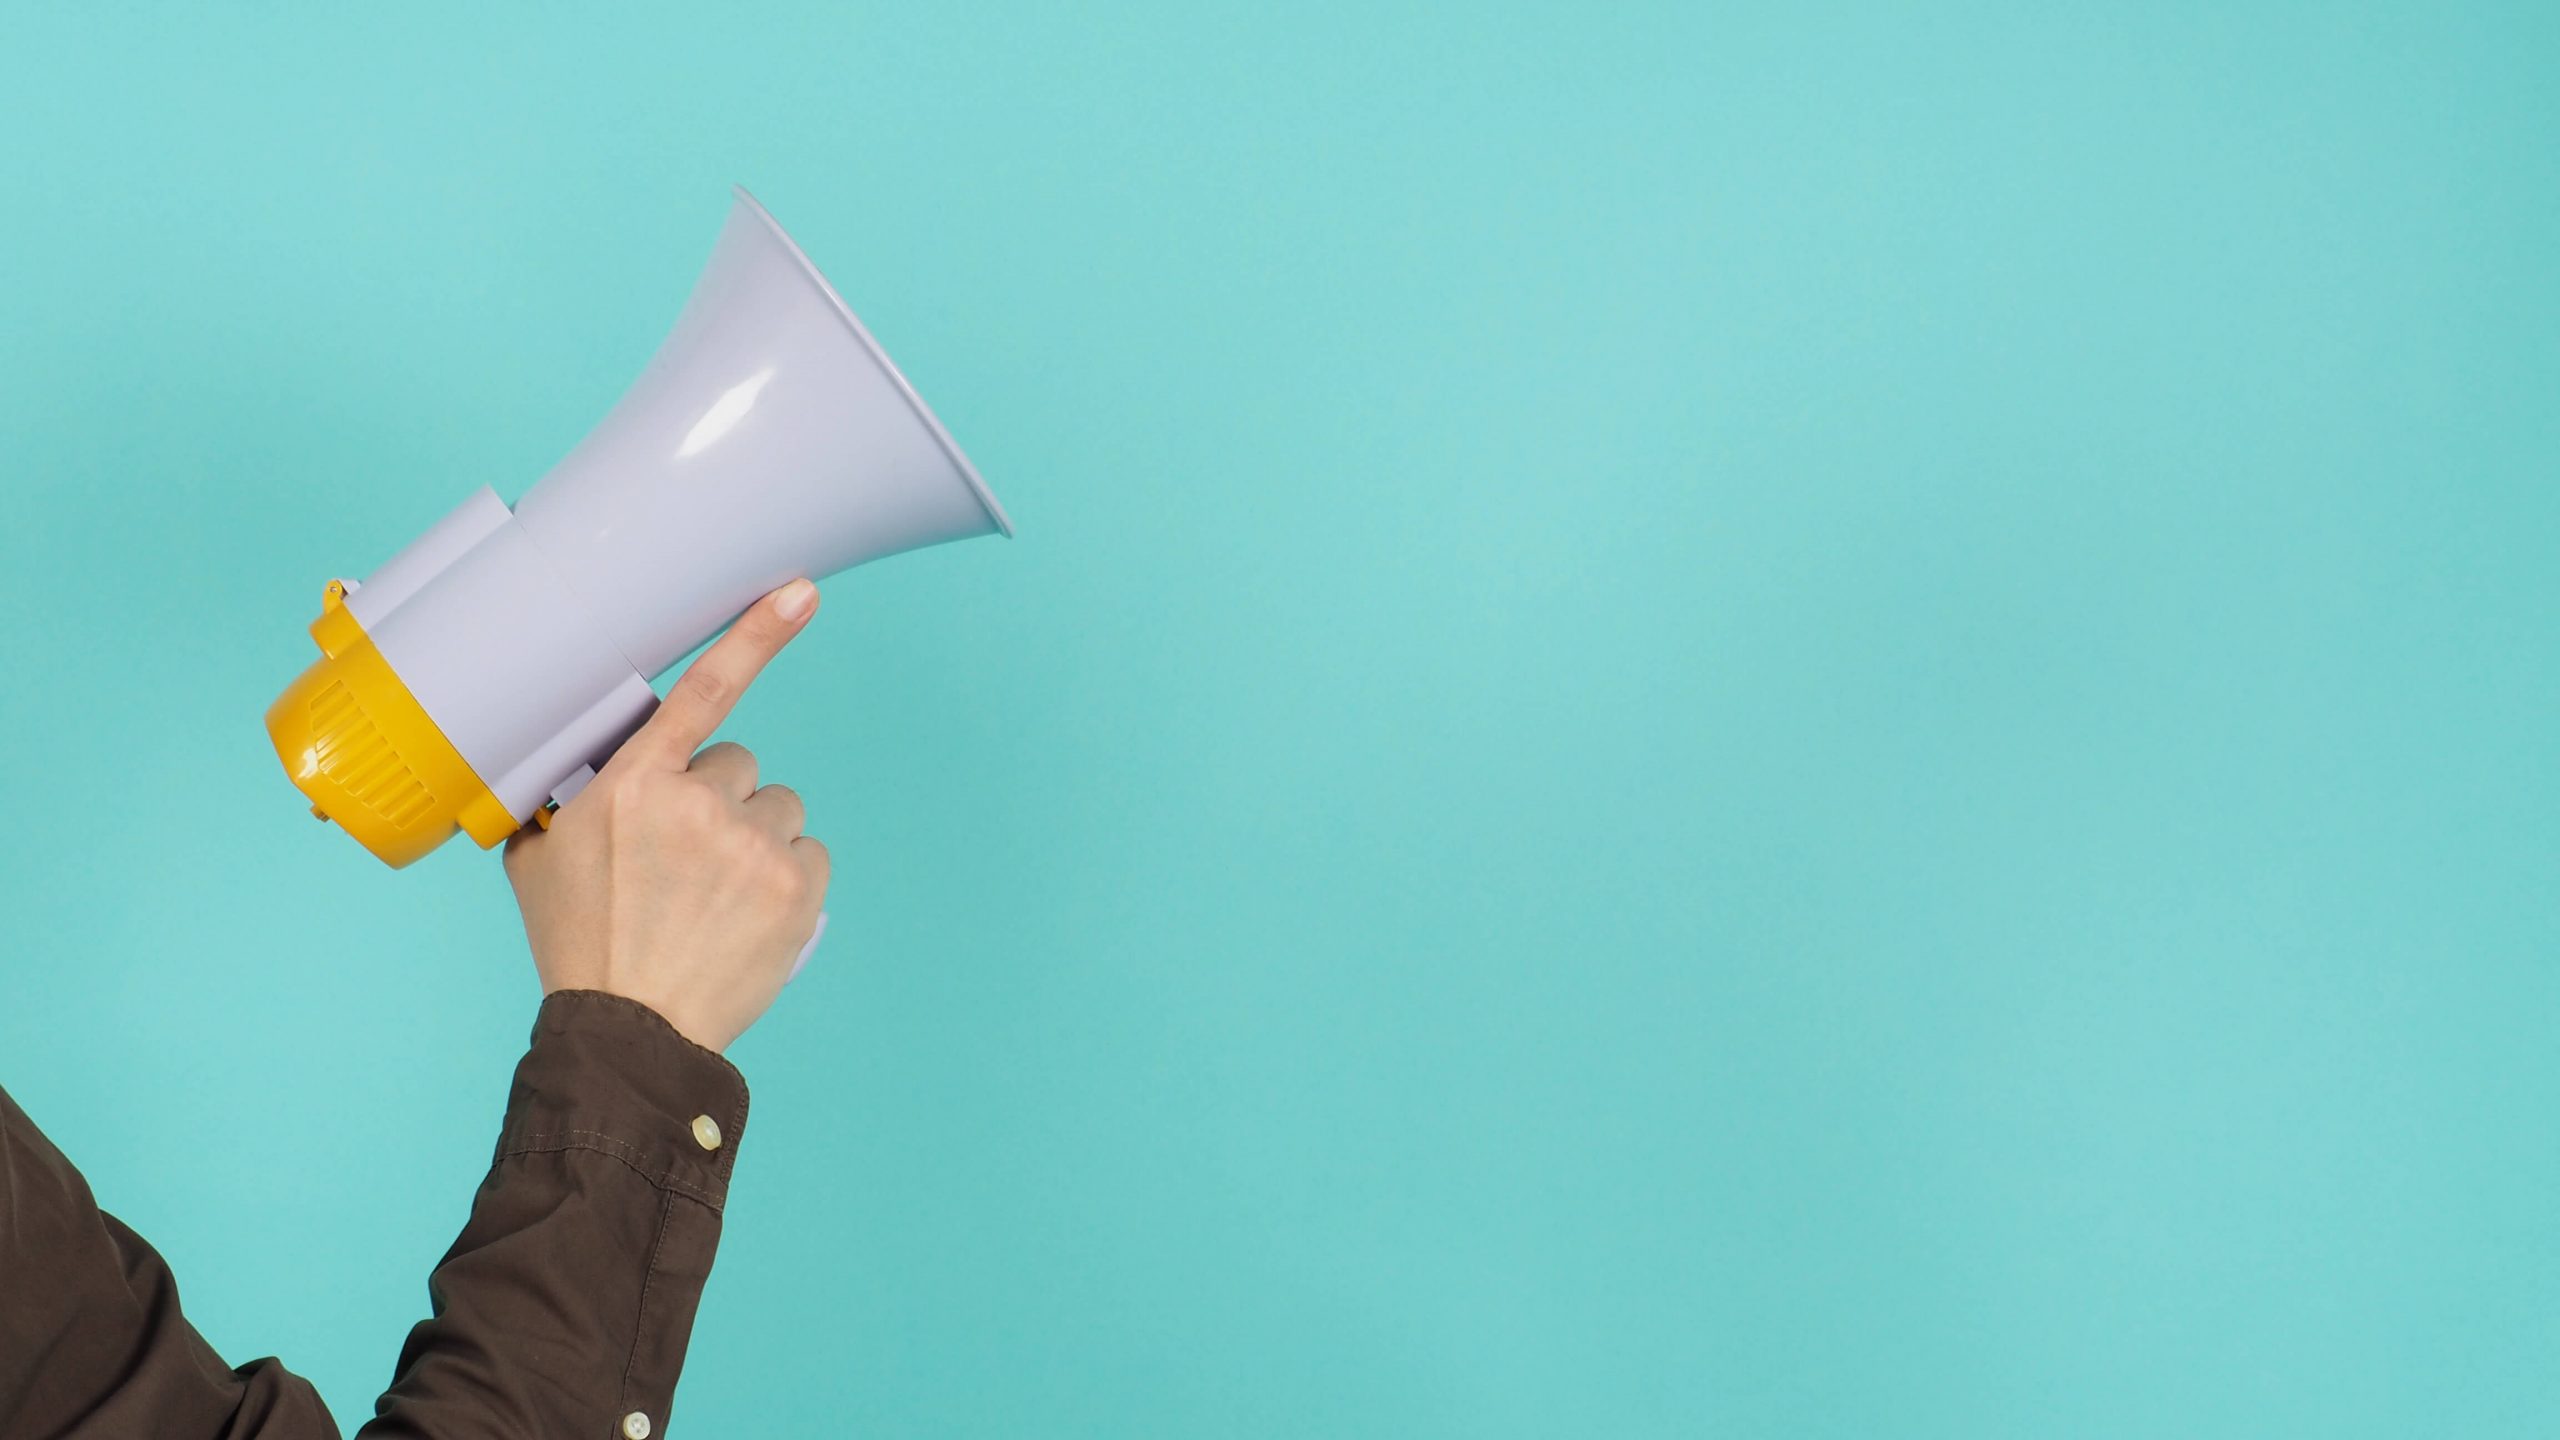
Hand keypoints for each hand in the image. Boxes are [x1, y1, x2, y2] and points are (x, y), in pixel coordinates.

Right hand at [502, 579, 830, 1051]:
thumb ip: (557, 798)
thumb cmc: (579, 944)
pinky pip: (809, 852)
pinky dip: (788, 878)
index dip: (756, 634)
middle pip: (738, 765)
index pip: (704, 691)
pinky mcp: (796, 886)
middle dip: (718, 801)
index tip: (800, 590)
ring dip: (756, 837)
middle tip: (683, 863)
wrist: (630, 1032)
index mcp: (632, 786)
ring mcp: (753, 845)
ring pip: (778, 808)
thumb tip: (559, 767)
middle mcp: (698, 804)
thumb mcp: (535, 859)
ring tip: (715, 895)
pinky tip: (749, 913)